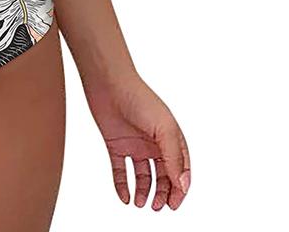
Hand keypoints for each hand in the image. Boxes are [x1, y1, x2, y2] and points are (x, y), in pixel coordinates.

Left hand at [84, 73, 190, 210]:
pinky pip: (120, 169)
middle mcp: (153, 143)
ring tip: (140, 203)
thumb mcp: (163, 129)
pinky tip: (124, 196)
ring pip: (142, 175)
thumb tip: (182, 185)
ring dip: (143, 191)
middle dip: (162, 193)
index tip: (174, 204)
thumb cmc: (139, 98)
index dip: (179, 188)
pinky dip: (122, 184)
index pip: (180, 169)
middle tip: (158, 207)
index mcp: (170, 138)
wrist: (108, 83)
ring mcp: (134, 144)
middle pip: (162, 175)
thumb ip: (173, 157)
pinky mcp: (115, 144)